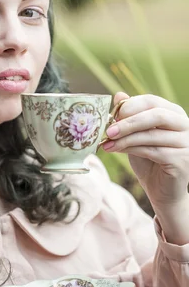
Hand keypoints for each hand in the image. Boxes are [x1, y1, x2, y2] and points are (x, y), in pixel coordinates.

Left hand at [102, 92, 188, 207]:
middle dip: (129, 122)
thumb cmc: (148, 160)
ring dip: (126, 139)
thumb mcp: (136, 135)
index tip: (112, 115)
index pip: (152, 101)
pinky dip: (131, 149)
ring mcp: (187, 143)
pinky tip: (116, 150)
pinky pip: (153, 151)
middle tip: (108, 131)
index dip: (131, 106)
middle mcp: (185, 125)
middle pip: (156, 115)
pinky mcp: (183, 161)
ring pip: (152, 135)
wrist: (162, 191)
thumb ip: (130, 116)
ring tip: (107, 144)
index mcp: (174, 113)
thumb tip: (118, 95)